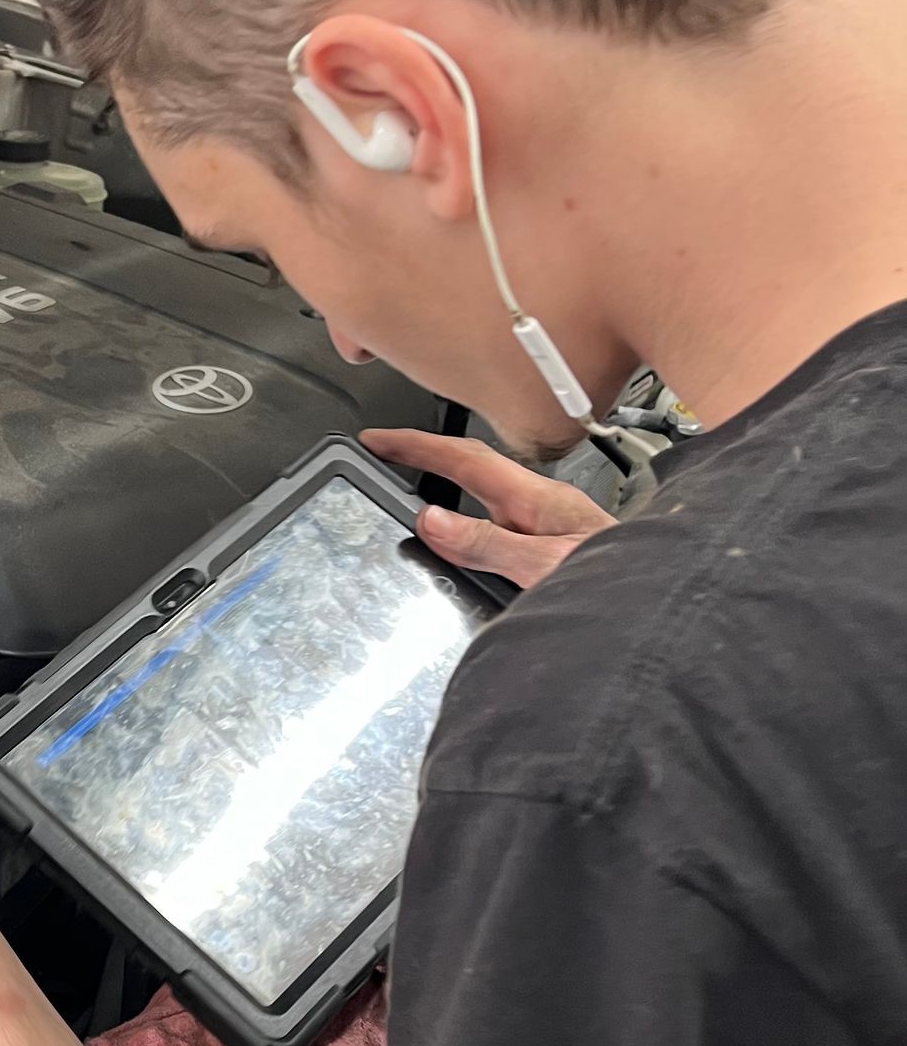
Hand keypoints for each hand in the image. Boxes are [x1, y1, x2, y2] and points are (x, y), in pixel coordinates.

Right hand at [361, 429, 613, 590]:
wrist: (669, 606)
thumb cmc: (624, 586)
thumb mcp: (545, 569)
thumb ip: (488, 545)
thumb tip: (434, 520)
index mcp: (539, 500)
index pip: (466, 460)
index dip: (417, 446)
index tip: (377, 439)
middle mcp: (545, 506)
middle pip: (475, 468)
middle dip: (426, 456)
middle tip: (384, 452)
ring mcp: (552, 524)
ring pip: (490, 493)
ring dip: (450, 481)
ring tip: (413, 479)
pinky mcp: (557, 545)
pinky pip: (502, 520)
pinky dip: (472, 515)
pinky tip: (467, 530)